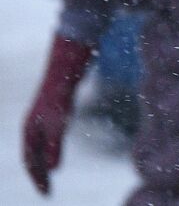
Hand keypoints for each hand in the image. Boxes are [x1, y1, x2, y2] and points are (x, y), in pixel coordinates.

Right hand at [23, 35, 94, 194]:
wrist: (64, 71)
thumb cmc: (60, 97)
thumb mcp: (58, 124)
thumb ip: (55, 145)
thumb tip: (53, 169)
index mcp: (28, 131)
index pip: (30, 161)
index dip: (37, 178)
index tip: (45, 194)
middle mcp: (31, 127)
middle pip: (32, 157)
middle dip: (37, 175)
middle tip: (46, 193)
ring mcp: (39, 121)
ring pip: (38, 149)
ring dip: (42, 164)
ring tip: (49, 178)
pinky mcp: (50, 115)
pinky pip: (45, 140)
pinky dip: (49, 151)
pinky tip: (56, 155)